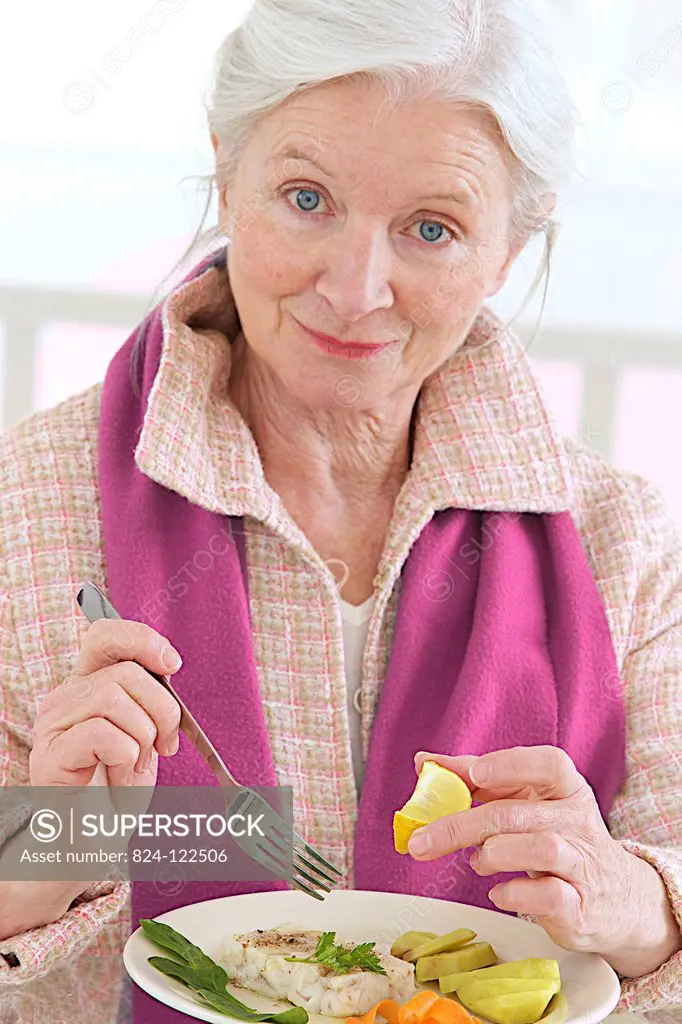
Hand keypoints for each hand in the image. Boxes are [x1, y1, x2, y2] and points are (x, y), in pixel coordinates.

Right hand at [30, 619, 182, 787]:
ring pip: (113, 699)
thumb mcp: (146, 729)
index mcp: (88, 684)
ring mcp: (53, 726)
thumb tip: (168, 662)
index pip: (105, 635)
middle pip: (126, 672)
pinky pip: (100, 733)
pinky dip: (125, 757)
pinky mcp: (49, 758)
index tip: (172, 665)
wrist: (97, 840)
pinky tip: (121, 777)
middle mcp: (65, 698)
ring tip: (135, 766)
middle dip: (163, 710)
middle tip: (164, 746)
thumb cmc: (121, 785)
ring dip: (142, 738)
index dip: (141, 639)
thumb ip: (150, 694)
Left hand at [408, 746, 681, 976]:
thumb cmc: (558, 840)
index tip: (475, 772)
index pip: (550, 764)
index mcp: (567, 789)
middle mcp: (580, 821)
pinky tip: (498, 892)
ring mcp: (582, 863)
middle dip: (463, 825)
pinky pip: (549, 895)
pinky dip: (514, 893)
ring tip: (476, 862)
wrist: (618, 900)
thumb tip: (425, 762)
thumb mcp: (529, 805)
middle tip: (422, 840)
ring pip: (541, 848)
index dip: (511, 765)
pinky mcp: (580, 906)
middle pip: (518, 814)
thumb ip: (480, 781)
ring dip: (493, 854)